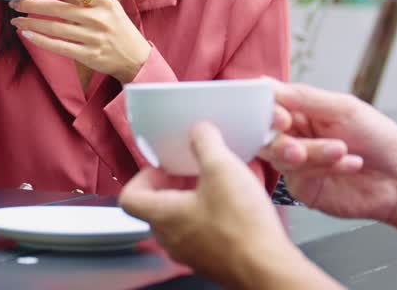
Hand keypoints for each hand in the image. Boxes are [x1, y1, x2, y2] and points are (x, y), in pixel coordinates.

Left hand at [10, 0, 150, 82]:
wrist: (134, 56)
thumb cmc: (116, 24)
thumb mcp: (106, 1)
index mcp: (103, 0)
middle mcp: (99, 18)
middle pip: (58, 9)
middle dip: (32, 5)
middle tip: (15, 3)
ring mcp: (94, 38)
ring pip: (55, 29)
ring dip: (31, 23)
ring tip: (16, 20)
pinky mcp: (89, 56)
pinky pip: (59, 47)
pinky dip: (41, 41)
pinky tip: (27, 35)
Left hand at [120, 123, 326, 289]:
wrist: (267, 267)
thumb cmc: (240, 224)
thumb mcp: (222, 168)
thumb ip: (205, 142)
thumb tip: (198, 130)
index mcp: (162, 215)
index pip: (129, 197)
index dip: (142, 177)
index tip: (164, 167)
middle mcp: (170, 239)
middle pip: (155, 208)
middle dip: (171, 186)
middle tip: (191, 171)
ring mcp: (190, 254)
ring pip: (178, 222)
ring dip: (191, 201)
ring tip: (214, 186)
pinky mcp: (211, 261)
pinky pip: (200, 235)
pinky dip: (209, 217)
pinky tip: (233, 206)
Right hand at [259, 83, 396, 224]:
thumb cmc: (378, 137)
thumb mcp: (343, 108)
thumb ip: (304, 98)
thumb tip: (268, 85)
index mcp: (301, 111)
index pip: (269, 106)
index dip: (267, 111)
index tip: (279, 116)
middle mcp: (295, 135)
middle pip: (266, 135)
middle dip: (282, 140)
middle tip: (298, 145)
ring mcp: (296, 163)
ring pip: (281, 157)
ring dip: (312, 153)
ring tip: (340, 150)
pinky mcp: (304, 187)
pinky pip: (298, 176)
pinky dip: (325, 167)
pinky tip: (350, 164)